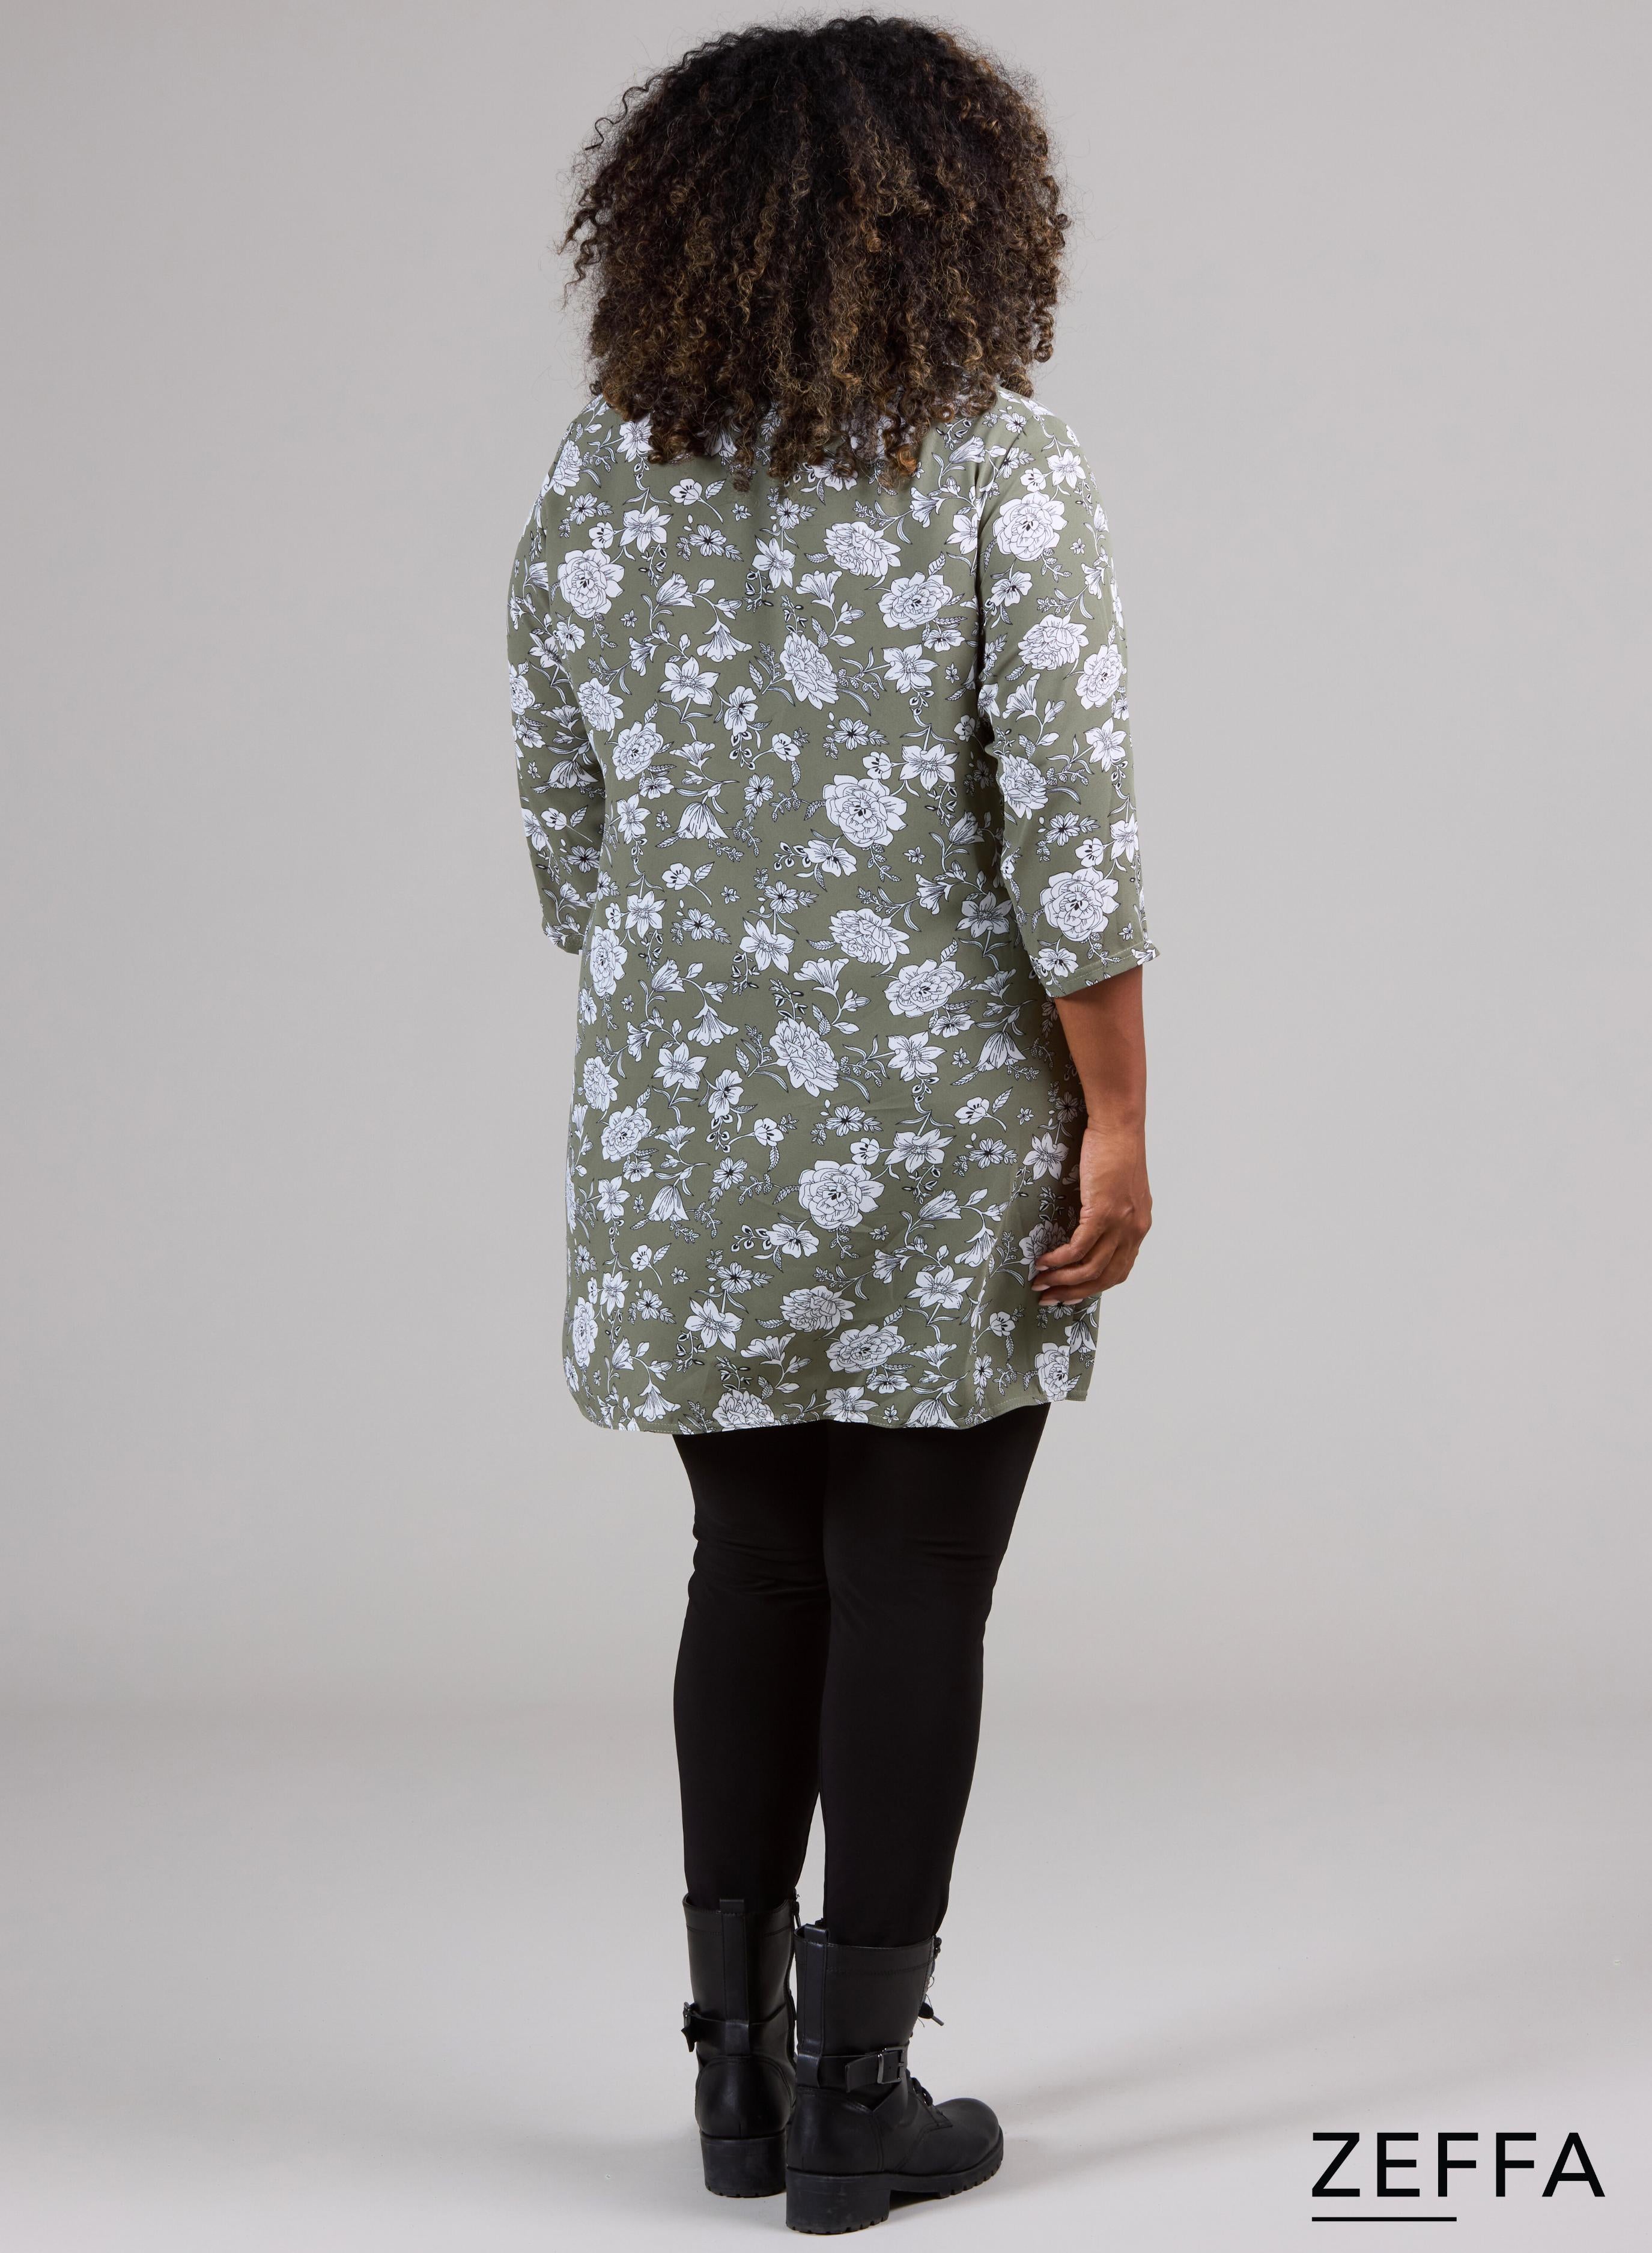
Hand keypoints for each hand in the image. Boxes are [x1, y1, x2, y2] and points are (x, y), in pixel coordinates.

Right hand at [1032, 1119, 1151, 1305]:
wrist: (1119, 1127)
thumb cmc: (1114, 1150)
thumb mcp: (1118, 1189)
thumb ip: (1111, 1212)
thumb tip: (1089, 1229)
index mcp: (1139, 1226)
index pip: (1119, 1271)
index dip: (1093, 1288)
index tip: (1069, 1294)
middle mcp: (1134, 1230)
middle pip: (1105, 1278)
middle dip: (1074, 1292)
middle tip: (1049, 1298)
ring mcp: (1121, 1223)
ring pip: (1090, 1268)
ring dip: (1062, 1280)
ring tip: (1039, 1283)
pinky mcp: (1104, 1213)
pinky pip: (1079, 1248)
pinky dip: (1059, 1260)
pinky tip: (1043, 1262)